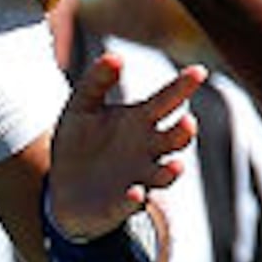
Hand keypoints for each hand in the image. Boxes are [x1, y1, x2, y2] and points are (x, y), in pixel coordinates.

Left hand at [45, 50, 197, 240]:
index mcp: (139, 121)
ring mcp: (138, 178)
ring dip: (170, 171)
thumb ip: (96, 81)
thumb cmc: (79, 142)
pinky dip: (135, 199)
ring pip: (163, 174)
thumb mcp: (81, 107)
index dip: (183, 86)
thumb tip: (115, 57)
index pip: (166, 101)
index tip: (199, 72)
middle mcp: (147, 149)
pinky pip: (132, 203)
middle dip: (183, 133)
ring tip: (175, 167)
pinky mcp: (121, 204)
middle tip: (188, 122)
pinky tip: (135, 194)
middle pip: (174, 138)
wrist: (63, 188)